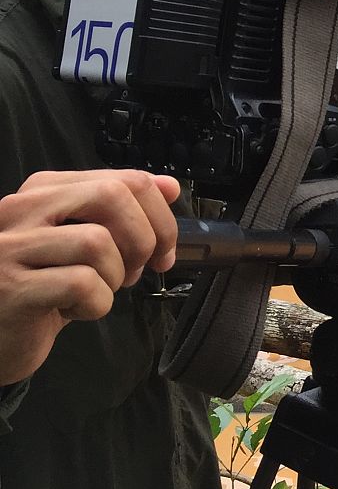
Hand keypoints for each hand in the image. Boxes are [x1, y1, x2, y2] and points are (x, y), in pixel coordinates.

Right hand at [0, 170, 180, 385]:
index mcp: (44, 190)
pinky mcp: (12, 287)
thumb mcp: (83, 241)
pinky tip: (74, 309)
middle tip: (140, 269)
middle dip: (144, 237)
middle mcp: (22, 209)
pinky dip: (96, 304)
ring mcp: (11, 247)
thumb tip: (170, 186)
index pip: (123, 179)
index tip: (165, 247)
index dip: (159, 214)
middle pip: (112, 195)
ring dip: (115, 276)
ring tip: (96, 291)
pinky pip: (81, 284)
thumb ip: (122, 211)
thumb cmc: (43, 286)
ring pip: (96, 241)